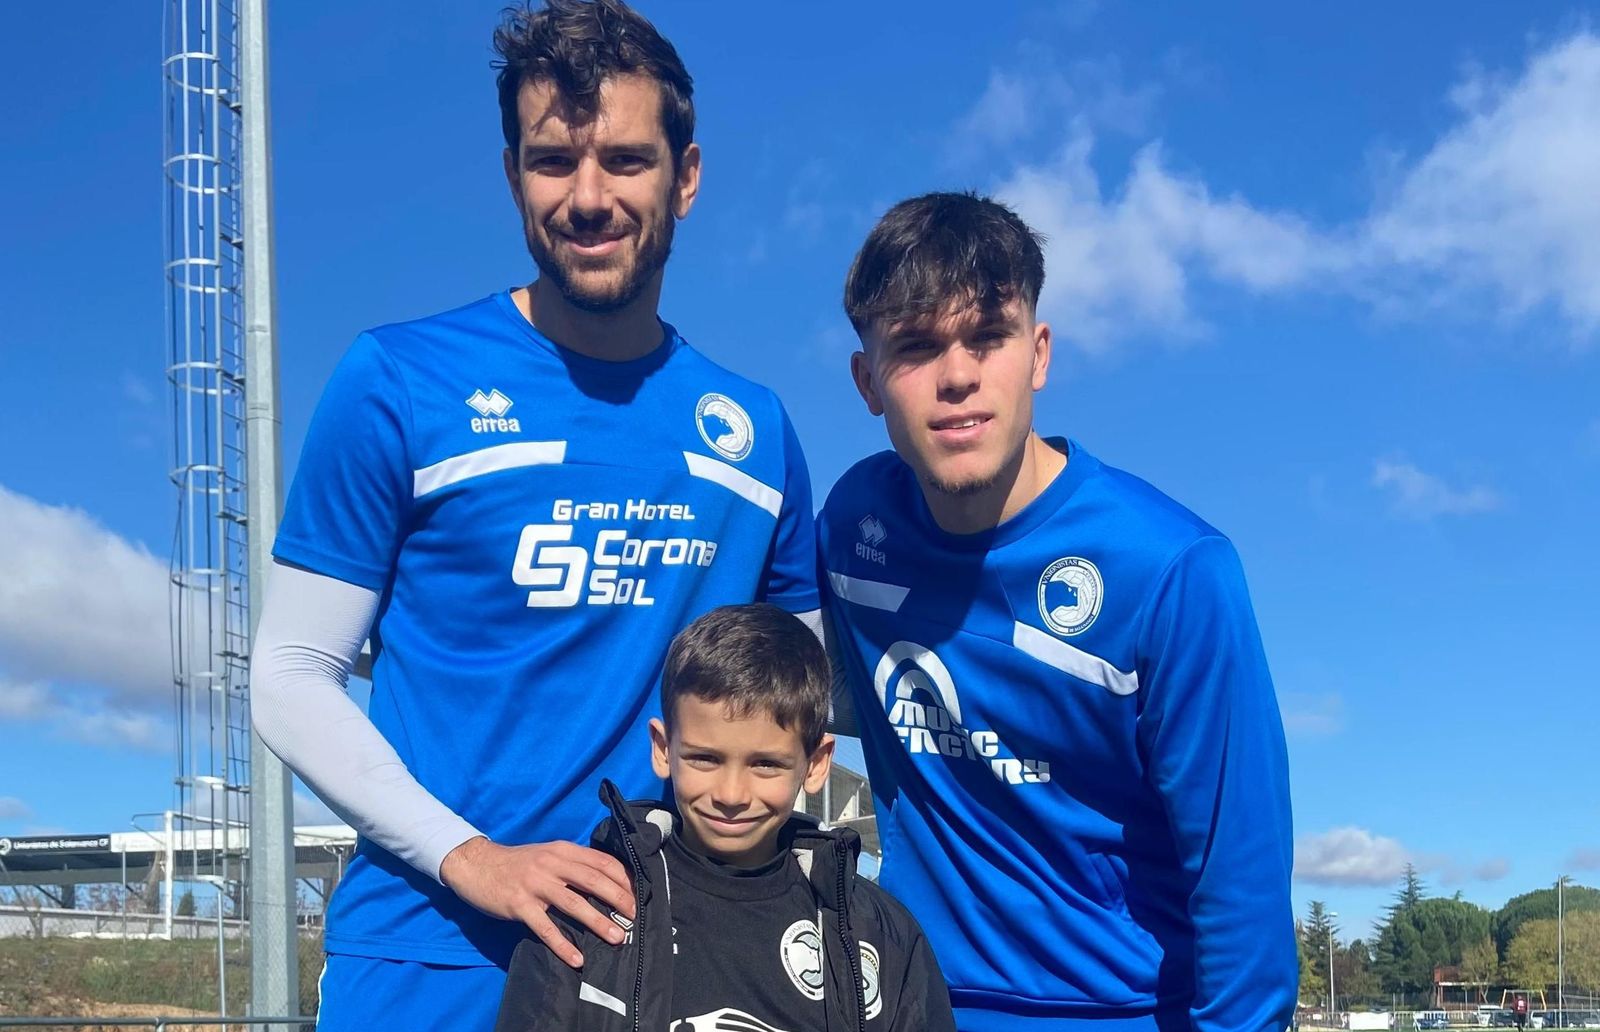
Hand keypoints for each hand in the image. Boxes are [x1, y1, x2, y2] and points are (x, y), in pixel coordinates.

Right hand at [439, 836, 633, 968]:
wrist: (476, 865)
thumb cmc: (518, 863)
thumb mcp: (548, 854)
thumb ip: (573, 864)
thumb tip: (606, 882)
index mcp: (563, 850)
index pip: (602, 861)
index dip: (623, 878)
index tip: (638, 895)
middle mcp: (552, 864)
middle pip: (594, 880)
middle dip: (618, 898)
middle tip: (634, 916)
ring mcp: (535, 884)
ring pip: (574, 904)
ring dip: (598, 922)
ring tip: (616, 937)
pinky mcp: (519, 904)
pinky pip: (545, 928)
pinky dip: (563, 944)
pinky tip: (577, 959)